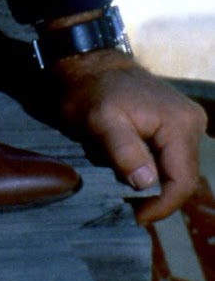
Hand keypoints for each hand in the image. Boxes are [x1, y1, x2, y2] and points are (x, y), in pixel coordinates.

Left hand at [50, 49, 205, 223]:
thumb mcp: (100, 121)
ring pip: (172, 170)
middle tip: (122, 197)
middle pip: (180, 178)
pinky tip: (124, 159)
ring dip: (147, 179)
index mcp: (180, 123)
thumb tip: (146, 184)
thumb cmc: (92, 91)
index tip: (135, 216)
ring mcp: (186, 123)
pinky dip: (146, 165)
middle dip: (151, 193)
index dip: (161, 206)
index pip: (182, 182)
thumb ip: (124, 152)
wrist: (89, 64)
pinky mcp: (176, 125)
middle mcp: (192, 123)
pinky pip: (166, 158)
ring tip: (118, 172)